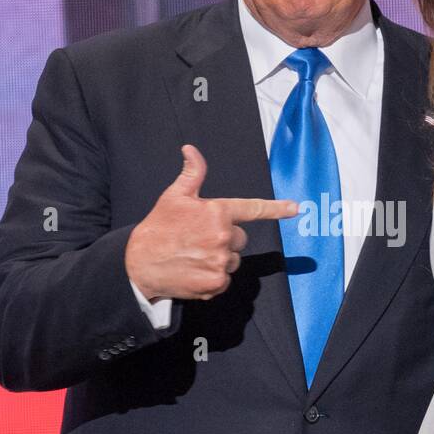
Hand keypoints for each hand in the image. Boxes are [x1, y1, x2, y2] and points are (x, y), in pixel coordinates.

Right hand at [124, 144, 298, 301]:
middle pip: (240, 239)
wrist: (138, 264)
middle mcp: (222, 237)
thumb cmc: (158, 228)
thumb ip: (192, 174)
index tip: (295, 208)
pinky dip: (212, 277)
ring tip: (194, 255)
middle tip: (199, 239)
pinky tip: (193, 270)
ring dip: (219, 258)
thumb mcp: (174, 197)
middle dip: (225, 238)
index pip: (252, 209)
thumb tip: (191, 149)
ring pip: (233, 260)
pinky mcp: (215, 283)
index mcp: (217, 212)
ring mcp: (220, 262)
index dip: (276, 208)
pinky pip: (224, 279)